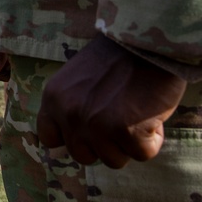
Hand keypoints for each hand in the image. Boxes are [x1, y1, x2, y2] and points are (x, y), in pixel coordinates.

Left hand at [37, 35, 186, 168]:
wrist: (146, 41)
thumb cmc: (117, 58)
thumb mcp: (78, 78)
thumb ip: (72, 105)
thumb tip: (76, 138)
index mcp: (54, 98)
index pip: (49, 138)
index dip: (72, 138)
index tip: (89, 130)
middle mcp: (69, 114)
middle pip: (83, 155)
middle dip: (104, 144)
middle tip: (120, 119)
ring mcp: (96, 124)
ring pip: (113, 160)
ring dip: (129, 143)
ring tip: (136, 112)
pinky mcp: (126, 130)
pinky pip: (142, 154)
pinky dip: (152, 139)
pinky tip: (152, 115)